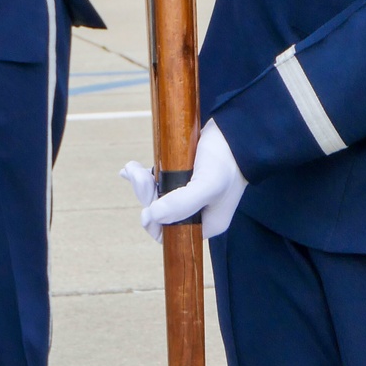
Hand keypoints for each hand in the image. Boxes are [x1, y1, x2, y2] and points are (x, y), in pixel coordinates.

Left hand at [122, 120, 246, 241]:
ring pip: (157, 195)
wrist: (235, 130)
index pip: (172, 234)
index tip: (147, 208)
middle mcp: (197, 211)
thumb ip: (181, 203)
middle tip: (139, 176)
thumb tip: (152, 215)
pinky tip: (130, 170)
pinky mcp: (183, 174)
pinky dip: (143, 175)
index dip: (155, 223)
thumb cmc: (226, 160)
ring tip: (134, 168)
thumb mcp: (207, 185)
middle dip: (146, 195)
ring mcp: (189, 192)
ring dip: (142, 183)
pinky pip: (158, 180)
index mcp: (206, 223)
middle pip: (161, 213)